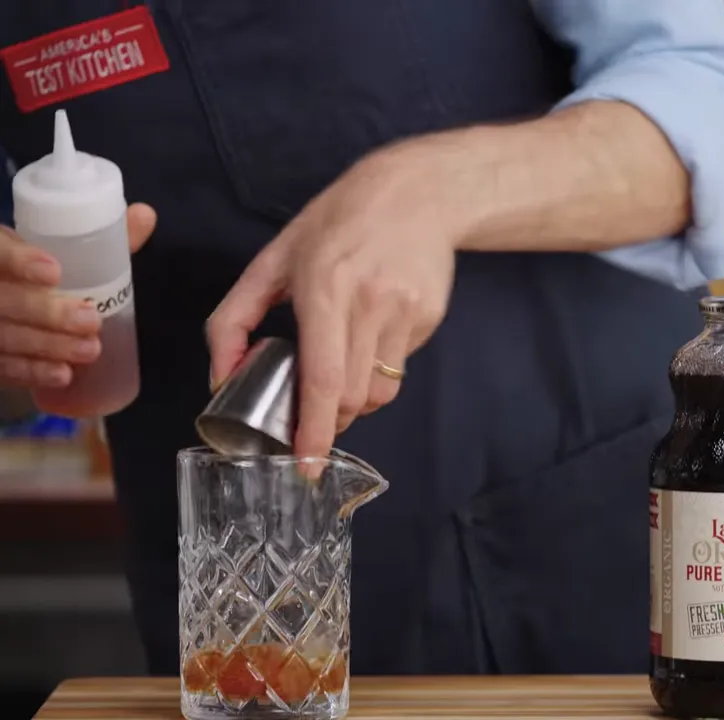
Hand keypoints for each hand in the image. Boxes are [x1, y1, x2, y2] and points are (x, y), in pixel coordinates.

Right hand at [0, 204, 155, 388]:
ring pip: (1, 335)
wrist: (9, 299)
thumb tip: (146, 214)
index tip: (53, 271)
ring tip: (89, 351)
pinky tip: (61, 376)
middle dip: (45, 312)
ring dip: (44, 346)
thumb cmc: (37, 272)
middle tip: (90, 321)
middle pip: (0, 298)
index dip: (18, 259)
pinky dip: (29, 372)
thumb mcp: (58, 248)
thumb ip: (101, 236)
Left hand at [206, 144, 459, 458]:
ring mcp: (406, 313)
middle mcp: (370, 304)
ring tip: (341, 374)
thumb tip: (219, 378)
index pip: (322, 378)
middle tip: (312, 421)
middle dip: (328, 422)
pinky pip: (399, 367)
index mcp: (324, 289)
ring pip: (380, 392)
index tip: (306, 465)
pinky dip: (378, 368)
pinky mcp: (429, 318)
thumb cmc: (337, 222)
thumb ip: (233, 318)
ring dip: (355, 402)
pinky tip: (373, 332)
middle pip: (352, 397)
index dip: (313, 430)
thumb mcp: (273, 259)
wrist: (417, 192)